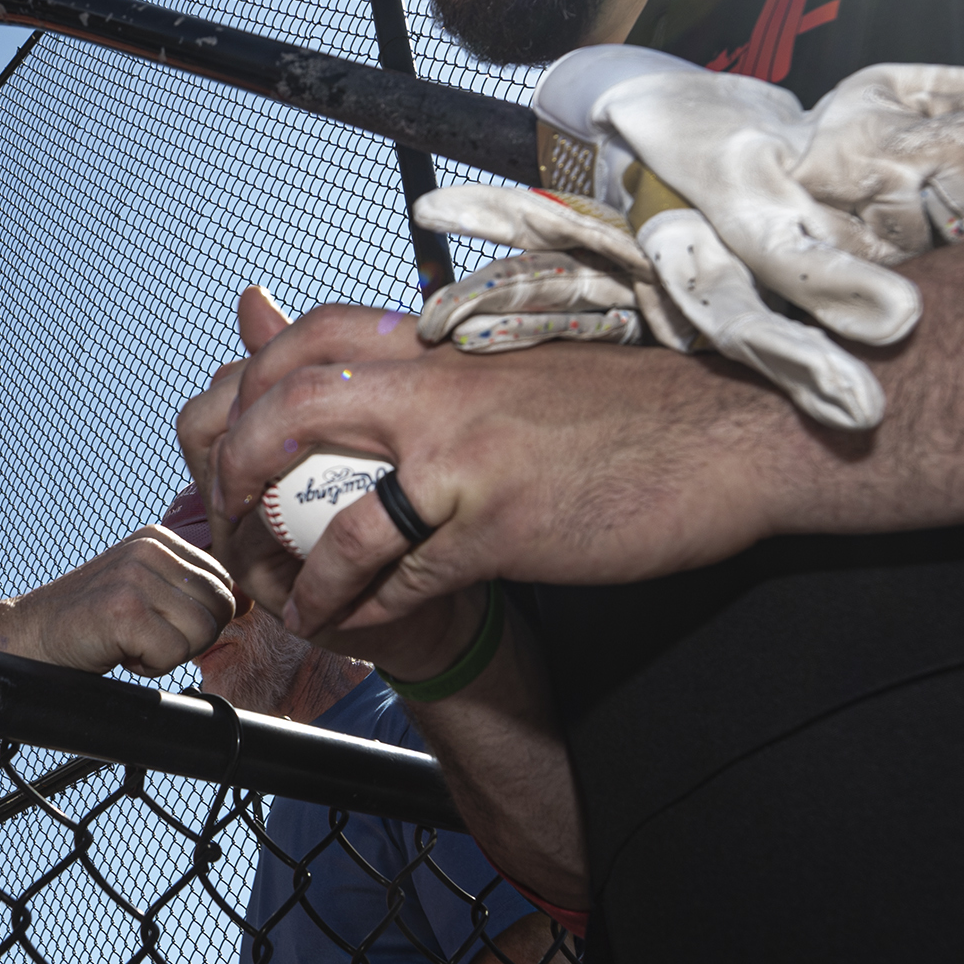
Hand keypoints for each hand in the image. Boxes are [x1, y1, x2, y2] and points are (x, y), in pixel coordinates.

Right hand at [0, 524, 237, 675]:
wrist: (29, 637)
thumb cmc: (90, 622)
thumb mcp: (145, 590)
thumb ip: (190, 589)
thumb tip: (248, 602)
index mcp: (160, 538)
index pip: (225, 583)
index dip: (200, 619)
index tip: (158, 623)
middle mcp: (150, 548)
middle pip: (221, 608)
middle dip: (190, 637)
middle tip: (145, 636)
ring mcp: (135, 576)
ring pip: (202, 632)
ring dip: (169, 653)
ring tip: (130, 641)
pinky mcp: (124, 609)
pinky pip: (174, 654)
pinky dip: (149, 666)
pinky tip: (119, 650)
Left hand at [189, 283, 813, 638]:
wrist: (734, 433)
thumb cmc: (641, 404)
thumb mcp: (528, 365)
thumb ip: (453, 365)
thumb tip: (399, 361)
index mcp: (445, 343)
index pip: (306, 338)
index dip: (250, 385)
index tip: (238, 435)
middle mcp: (439, 388)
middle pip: (284, 408)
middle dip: (234, 469)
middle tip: (229, 516)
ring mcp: (464, 459)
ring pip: (329, 512)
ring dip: (290, 569)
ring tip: (283, 597)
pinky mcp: (498, 527)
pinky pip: (397, 578)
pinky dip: (355, 609)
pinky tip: (347, 625)